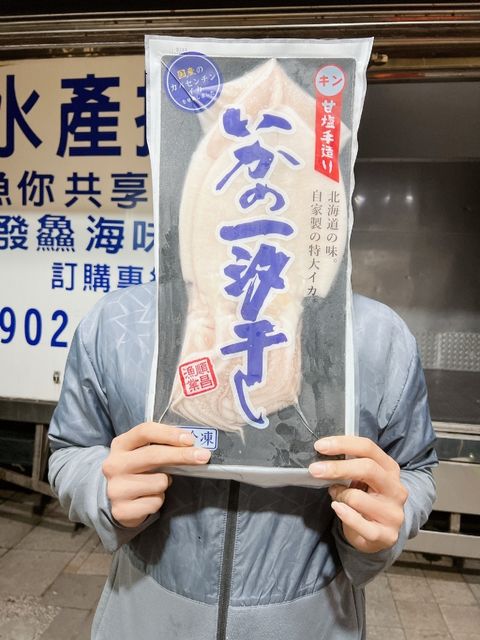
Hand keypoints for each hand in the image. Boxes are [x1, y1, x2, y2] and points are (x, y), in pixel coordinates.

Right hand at [102, 422, 210, 527]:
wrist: (114, 499)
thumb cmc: (137, 470)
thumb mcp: (142, 452)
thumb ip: (161, 445)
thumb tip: (193, 445)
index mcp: (120, 445)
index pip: (145, 431)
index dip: (169, 434)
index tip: (190, 439)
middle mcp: (114, 465)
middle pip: (153, 455)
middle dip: (181, 455)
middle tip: (203, 456)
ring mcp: (115, 488)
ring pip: (159, 482)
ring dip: (165, 483)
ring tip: (156, 483)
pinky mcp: (121, 510)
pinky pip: (155, 502)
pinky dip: (159, 500)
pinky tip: (148, 498)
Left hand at [309, 435, 407, 552]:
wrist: (380, 535)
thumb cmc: (367, 500)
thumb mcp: (362, 479)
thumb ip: (348, 466)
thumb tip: (323, 460)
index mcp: (390, 469)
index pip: (368, 448)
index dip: (343, 444)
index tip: (320, 446)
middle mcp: (396, 489)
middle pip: (368, 468)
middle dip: (337, 468)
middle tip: (314, 469)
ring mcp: (393, 513)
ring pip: (357, 497)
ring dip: (339, 496)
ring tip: (338, 498)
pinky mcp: (387, 535)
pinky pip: (359, 523)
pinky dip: (344, 514)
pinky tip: (337, 508)